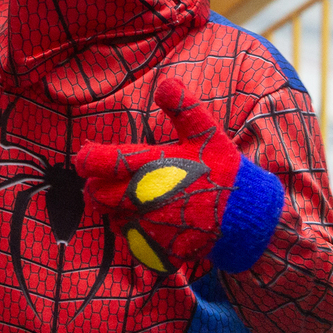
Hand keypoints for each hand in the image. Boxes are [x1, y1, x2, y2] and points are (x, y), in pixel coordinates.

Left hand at [74, 79, 283, 274]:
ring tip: (134, 201)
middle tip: (110, 183)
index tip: (84, 160)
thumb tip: (165, 83)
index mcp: (152, 165)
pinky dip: (135, 235)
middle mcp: (146, 197)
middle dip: (97, 188)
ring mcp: (152, 226)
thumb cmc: (223, 169)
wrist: (247, 215)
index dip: (87, 160)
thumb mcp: (206, 134)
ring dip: (115, 211)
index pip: (102, 162)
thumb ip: (183, 108)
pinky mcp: (160, 249)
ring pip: (111, 220)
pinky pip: (132, 243)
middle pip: (97, 195)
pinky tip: (150, 223)